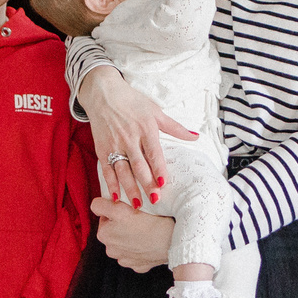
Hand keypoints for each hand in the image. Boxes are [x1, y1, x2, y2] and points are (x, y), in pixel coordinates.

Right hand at [81, 67, 197, 208]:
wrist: (103, 93)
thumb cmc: (132, 102)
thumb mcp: (155, 111)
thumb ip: (175, 127)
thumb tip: (196, 137)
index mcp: (145, 128)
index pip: (153, 152)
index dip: (158, 168)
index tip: (163, 182)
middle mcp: (129, 137)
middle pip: (138, 164)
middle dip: (146, 183)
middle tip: (154, 200)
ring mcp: (114, 144)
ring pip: (123, 170)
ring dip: (129, 188)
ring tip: (137, 204)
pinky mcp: (102, 149)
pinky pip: (107, 169)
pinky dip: (111, 183)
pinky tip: (116, 196)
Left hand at [92, 197, 176, 272]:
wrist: (172, 241)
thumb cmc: (148, 222)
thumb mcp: (120, 208)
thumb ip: (101, 205)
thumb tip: (96, 206)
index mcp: (103, 234)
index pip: (102, 213)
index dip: (114, 208)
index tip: (126, 208)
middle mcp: (110, 249)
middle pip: (113, 229)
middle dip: (121, 223)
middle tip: (137, 218)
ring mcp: (125, 259)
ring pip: (124, 242)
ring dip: (130, 236)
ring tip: (144, 230)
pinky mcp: (138, 266)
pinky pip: (136, 254)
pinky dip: (140, 248)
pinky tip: (148, 241)